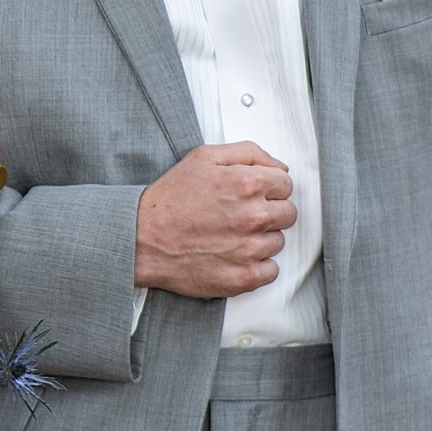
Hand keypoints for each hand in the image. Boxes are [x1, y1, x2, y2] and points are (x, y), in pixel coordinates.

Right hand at [135, 143, 294, 297]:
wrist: (142, 239)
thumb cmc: (170, 199)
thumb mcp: (203, 157)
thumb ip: (248, 153)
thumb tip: (279, 166)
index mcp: (247, 183)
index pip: (286, 184)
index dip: (270, 187)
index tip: (253, 194)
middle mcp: (253, 216)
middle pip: (288, 213)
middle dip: (269, 211)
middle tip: (241, 214)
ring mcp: (250, 249)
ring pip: (278, 242)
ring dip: (261, 238)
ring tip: (231, 234)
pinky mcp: (244, 277)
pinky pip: (271, 271)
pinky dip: (257, 265)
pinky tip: (234, 255)